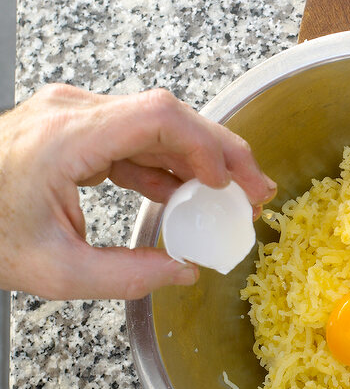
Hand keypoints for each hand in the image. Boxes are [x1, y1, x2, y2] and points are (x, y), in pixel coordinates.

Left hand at [0, 83, 275, 298]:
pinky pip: (131, 138)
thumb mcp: (55, 271)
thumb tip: (184, 272)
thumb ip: (127, 276)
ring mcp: (70, 114)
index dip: (206, 143)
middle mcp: (70, 113)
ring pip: (154, 125)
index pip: (156, 117)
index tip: (230, 181)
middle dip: (219, 153)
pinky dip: (163, 165)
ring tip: (232, 196)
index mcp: (64, 139)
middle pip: (165, 116)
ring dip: (197, 159)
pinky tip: (186, 195)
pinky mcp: (72, 127)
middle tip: (255, 190)